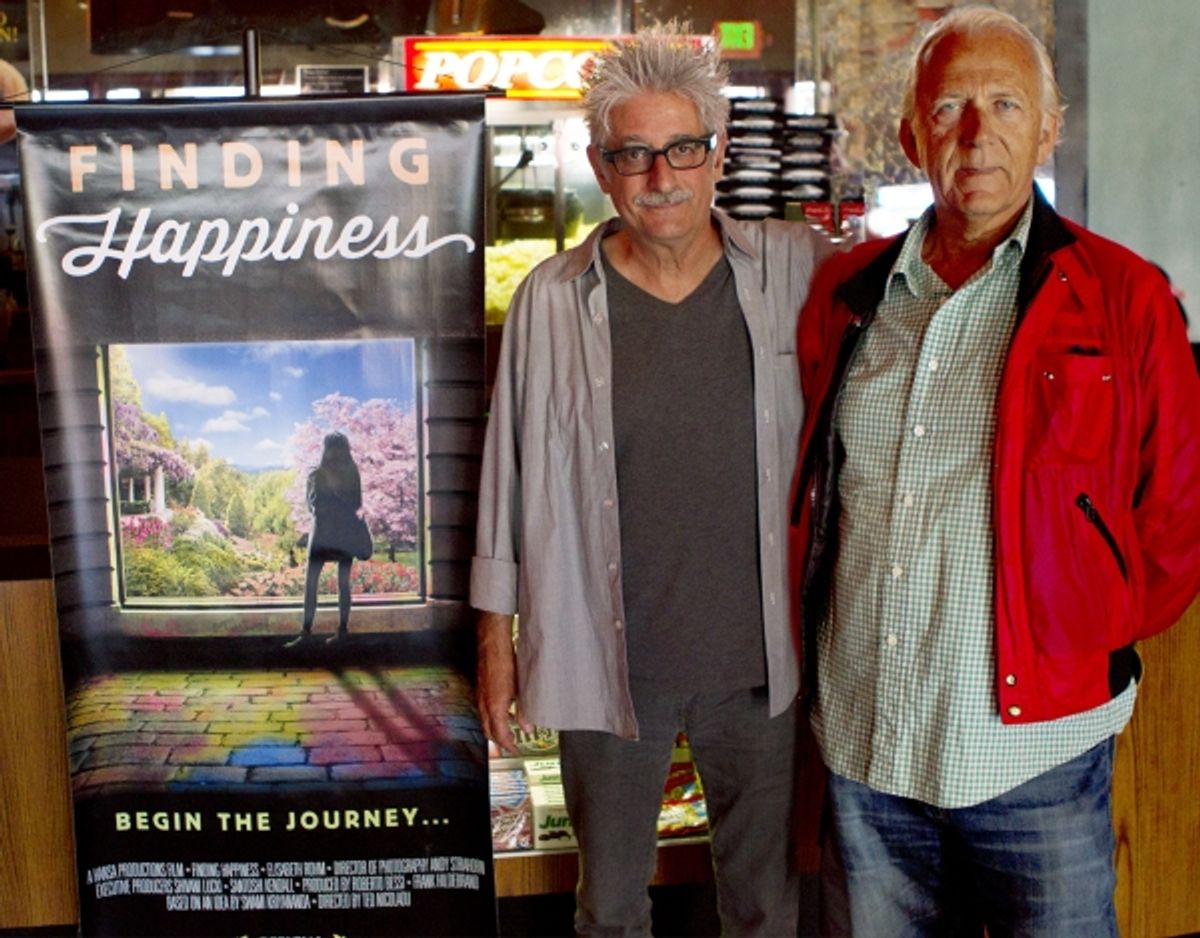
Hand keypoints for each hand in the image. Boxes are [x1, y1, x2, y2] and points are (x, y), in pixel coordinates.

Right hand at [475, 611, 531, 755]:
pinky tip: (504, 711)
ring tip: (508, 731)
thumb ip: (524, 710)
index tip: (516, 750)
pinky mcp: (480, 688)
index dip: (508, 745)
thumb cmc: (506, 662)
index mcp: (495, 707)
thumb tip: (528, 727)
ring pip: (485, 721)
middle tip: (510, 746)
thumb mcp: (520, 689)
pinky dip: (493, 717)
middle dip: (499, 741)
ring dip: (495, 729)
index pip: (500, 735)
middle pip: (489, 731)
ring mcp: (479, 696)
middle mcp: (484, 704)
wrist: (492, 643)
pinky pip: (484, 709)